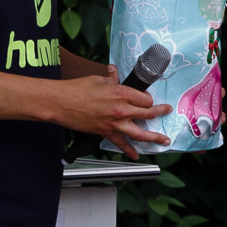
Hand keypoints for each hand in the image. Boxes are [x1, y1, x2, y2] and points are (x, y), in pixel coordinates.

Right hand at [56, 67, 171, 159]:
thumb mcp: (98, 79)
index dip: (149, 98)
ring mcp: (114, 123)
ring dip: (155, 137)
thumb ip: (111, 78)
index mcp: (121, 93)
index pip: (145, 98)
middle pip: (148, 113)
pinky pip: (121, 144)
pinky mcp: (105, 133)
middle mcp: (121, 109)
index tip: (149, 99)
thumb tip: (114, 71)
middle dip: (160, 113)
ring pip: (141, 133)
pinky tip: (136, 155)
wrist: (60, 103)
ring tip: (164, 140)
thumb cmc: (76, 89)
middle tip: (166, 112)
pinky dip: (129, 151)